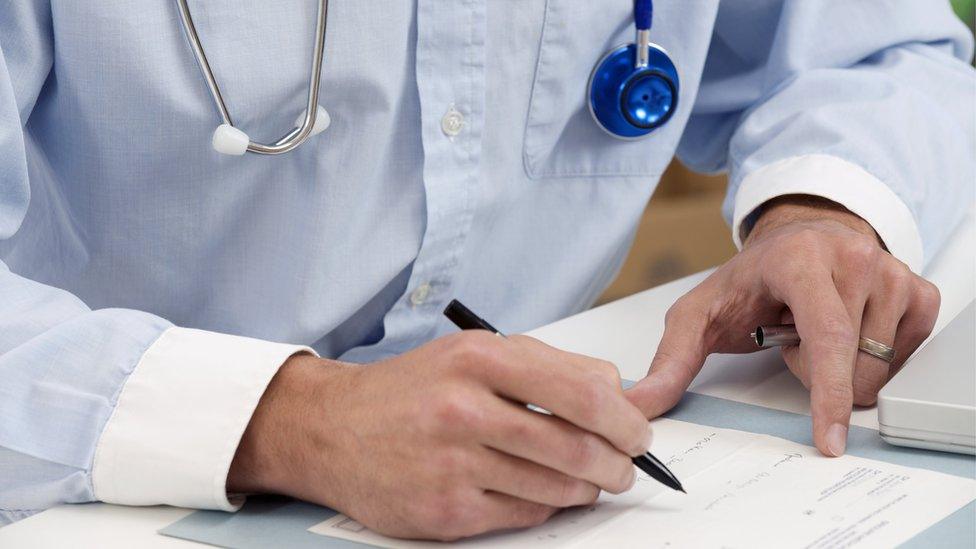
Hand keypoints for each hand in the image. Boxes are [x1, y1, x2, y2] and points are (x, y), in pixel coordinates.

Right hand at [228, 331, 650, 540]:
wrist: (332, 428)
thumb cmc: (411, 389)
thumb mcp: (473, 353)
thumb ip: (547, 365)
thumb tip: (618, 393)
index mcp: (480, 360)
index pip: (583, 392)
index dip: (625, 419)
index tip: (637, 432)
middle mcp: (464, 409)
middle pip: (577, 447)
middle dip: (618, 464)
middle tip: (625, 467)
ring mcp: (453, 464)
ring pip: (557, 488)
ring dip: (586, 488)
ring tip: (587, 479)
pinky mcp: (444, 511)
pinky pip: (524, 515)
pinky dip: (544, 506)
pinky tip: (537, 491)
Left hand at [627, 195, 939, 456]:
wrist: (797, 241)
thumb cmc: (750, 281)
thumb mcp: (698, 314)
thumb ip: (670, 360)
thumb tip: (640, 404)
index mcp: (800, 260)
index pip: (827, 336)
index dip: (828, 393)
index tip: (830, 439)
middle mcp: (853, 258)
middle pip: (851, 365)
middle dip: (815, 372)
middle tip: (791, 339)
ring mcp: (892, 272)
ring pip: (878, 368)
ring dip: (842, 367)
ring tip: (817, 331)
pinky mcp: (919, 292)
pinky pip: (905, 357)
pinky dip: (872, 359)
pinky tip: (849, 329)